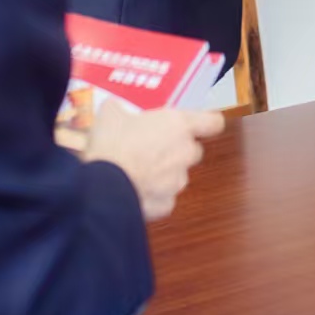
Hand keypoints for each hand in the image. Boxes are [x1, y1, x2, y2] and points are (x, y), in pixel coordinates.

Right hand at [83, 103, 224, 221]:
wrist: (102, 186)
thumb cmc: (112, 146)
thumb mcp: (110, 114)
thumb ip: (120, 110)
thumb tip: (114, 109)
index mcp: (178, 125)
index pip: (213, 122)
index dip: (208, 123)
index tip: (201, 124)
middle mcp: (184, 153)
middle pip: (193, 150)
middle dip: (176, 150)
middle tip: (153, 147)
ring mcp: (177, 181)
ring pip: (177, 176)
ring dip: (163, 174)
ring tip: (136, 171)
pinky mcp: (166, 205)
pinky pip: (164, 198)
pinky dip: (153, 196)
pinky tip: (133, 190)